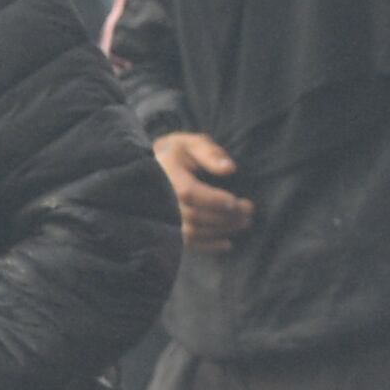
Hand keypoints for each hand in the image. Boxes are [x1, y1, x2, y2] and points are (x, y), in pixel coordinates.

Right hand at [157, 130, 255, 248]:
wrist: (140, 171)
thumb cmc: (172, 155)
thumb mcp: (188, 143)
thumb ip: (208, 152)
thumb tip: (230, 169)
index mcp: (165, 176)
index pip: (189, 193)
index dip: (214, 200)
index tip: (235, 201)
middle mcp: (161, 200)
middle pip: (195, 215)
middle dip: (226, 216)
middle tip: (249, 212)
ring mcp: (162, 218)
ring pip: (193, 231)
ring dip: (222, 230)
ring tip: (243, 223)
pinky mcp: (166, 230)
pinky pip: (186, 244)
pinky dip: (209, 246)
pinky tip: (227, 243)